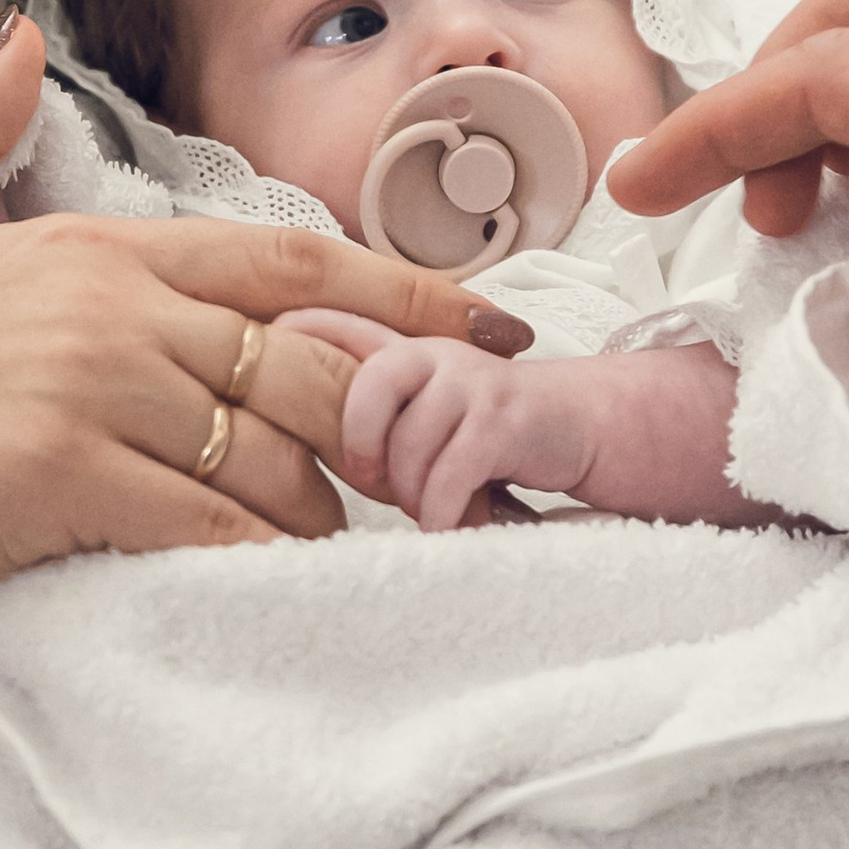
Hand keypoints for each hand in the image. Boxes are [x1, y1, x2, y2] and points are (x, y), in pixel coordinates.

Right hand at [0, 20, 528, 617]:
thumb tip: (6, 35)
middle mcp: (107, 312)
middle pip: (309, 362)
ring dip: (338, 507)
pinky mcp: (62, 482)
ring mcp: (87, 393)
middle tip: (470, 460)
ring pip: (272, 452)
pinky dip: (267, 558)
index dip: (407, 294)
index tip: (496, 326)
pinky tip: (303, 586)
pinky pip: (208, 524)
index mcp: (89, 251)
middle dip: (403, 416)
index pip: (288, 265)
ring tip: (386, 546)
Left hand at [324, 331, 597, 531]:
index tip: (268, 350)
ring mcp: (471, 381)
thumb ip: (376, 410)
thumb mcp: (429, 410)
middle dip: (361, 450)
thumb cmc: (491, 429)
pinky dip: (443, 514)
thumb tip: (300, 443)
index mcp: (406, 349)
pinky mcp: (502, 420)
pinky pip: (447, 479)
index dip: (301, 331)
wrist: (580, 424)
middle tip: (377, 483)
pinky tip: (452, 524)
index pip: (340, 325)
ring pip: (407, 450)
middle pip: (365, 395)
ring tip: (434, 506)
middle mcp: (434, 353)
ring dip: (414, 496)